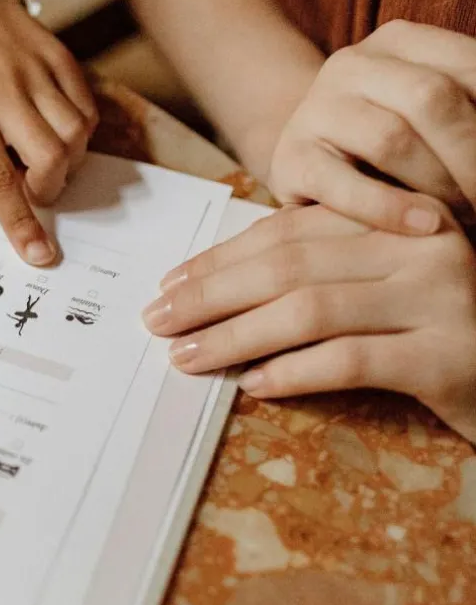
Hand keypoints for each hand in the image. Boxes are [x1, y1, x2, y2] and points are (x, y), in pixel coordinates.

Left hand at [0, 0, 97, 265]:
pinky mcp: (60, 57)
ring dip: (66, 163)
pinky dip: (78, 134)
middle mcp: (1, 87)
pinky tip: (55, 131)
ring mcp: (35, 69)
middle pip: (50, 156)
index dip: (19, 220)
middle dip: (47, 187)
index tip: (40, 254)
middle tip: (31, 185)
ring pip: (76, 134)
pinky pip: (86, 109)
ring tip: (42, 158)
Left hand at [143, 205, 475, 442]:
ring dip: (234, 336)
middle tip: (157, 321)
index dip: (221, 258)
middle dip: (210, 295)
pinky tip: (253, 386)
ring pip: (310, 309)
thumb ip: (323, 272)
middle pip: (289, 265)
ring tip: (186, 357)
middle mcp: (421, 245)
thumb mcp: (384, 287)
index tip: (170, 285)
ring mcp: (440, 298)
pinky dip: (293, 372)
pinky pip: (350, 360)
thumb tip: (218, 291)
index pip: (289, 230)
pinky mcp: (448, 356)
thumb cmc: (442, 330)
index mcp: (397, 219)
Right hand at [267, 20, 475, 233]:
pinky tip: (426, 226)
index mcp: (398, 41)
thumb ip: (466, 114)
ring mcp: (314, 110)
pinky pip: (342, 184)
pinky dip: (389, 209)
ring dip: (441, 185)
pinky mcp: (289, 159)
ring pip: (390, 138)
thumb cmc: (387, 150)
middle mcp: (351, 64)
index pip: (470, 68)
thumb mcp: (430, 116)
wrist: (304, 162)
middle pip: (432, 98)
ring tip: (465, 218)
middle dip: (475, 156)